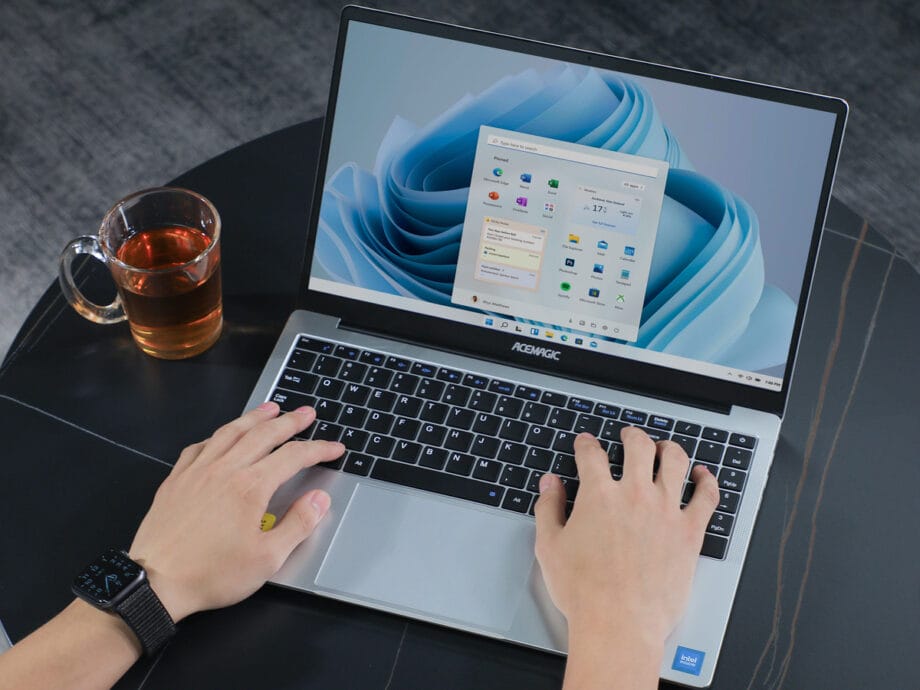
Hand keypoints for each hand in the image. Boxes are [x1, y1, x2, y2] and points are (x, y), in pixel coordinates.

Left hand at [129, 402, 343, 621]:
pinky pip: (199, 446)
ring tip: (271, 407)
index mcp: (251, 487)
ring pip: (231, 431)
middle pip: (264, 434)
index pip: (293, 457)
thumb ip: (298, 524)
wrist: (156, 584)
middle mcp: (225, 469)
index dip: (318, 449)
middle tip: (307, 413)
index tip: (334, 448)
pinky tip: (222, 436)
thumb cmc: (213, 574)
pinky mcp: (175, 479)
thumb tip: (320, 499)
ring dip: (255, 417)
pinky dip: (217, 435)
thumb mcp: (268, 559)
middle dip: (290, 421)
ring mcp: (197, 471)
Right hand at [534, 429, 718, 669]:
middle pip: (638, 447)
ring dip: (668, 448)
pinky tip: (703, 475)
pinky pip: (706, 496)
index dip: (587, 444)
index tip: (586, 444)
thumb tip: (550, 484)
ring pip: (675, 461)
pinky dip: (707, 480)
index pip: (592, 454)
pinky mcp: (690, 532)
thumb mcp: (550, 546)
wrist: (619, 623)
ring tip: (665, 447)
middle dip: (631, 435)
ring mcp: (666, 511)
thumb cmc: (584, 591)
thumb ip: (549, 508)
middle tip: (628, 435)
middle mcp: (635, 495)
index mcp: (599, 495)